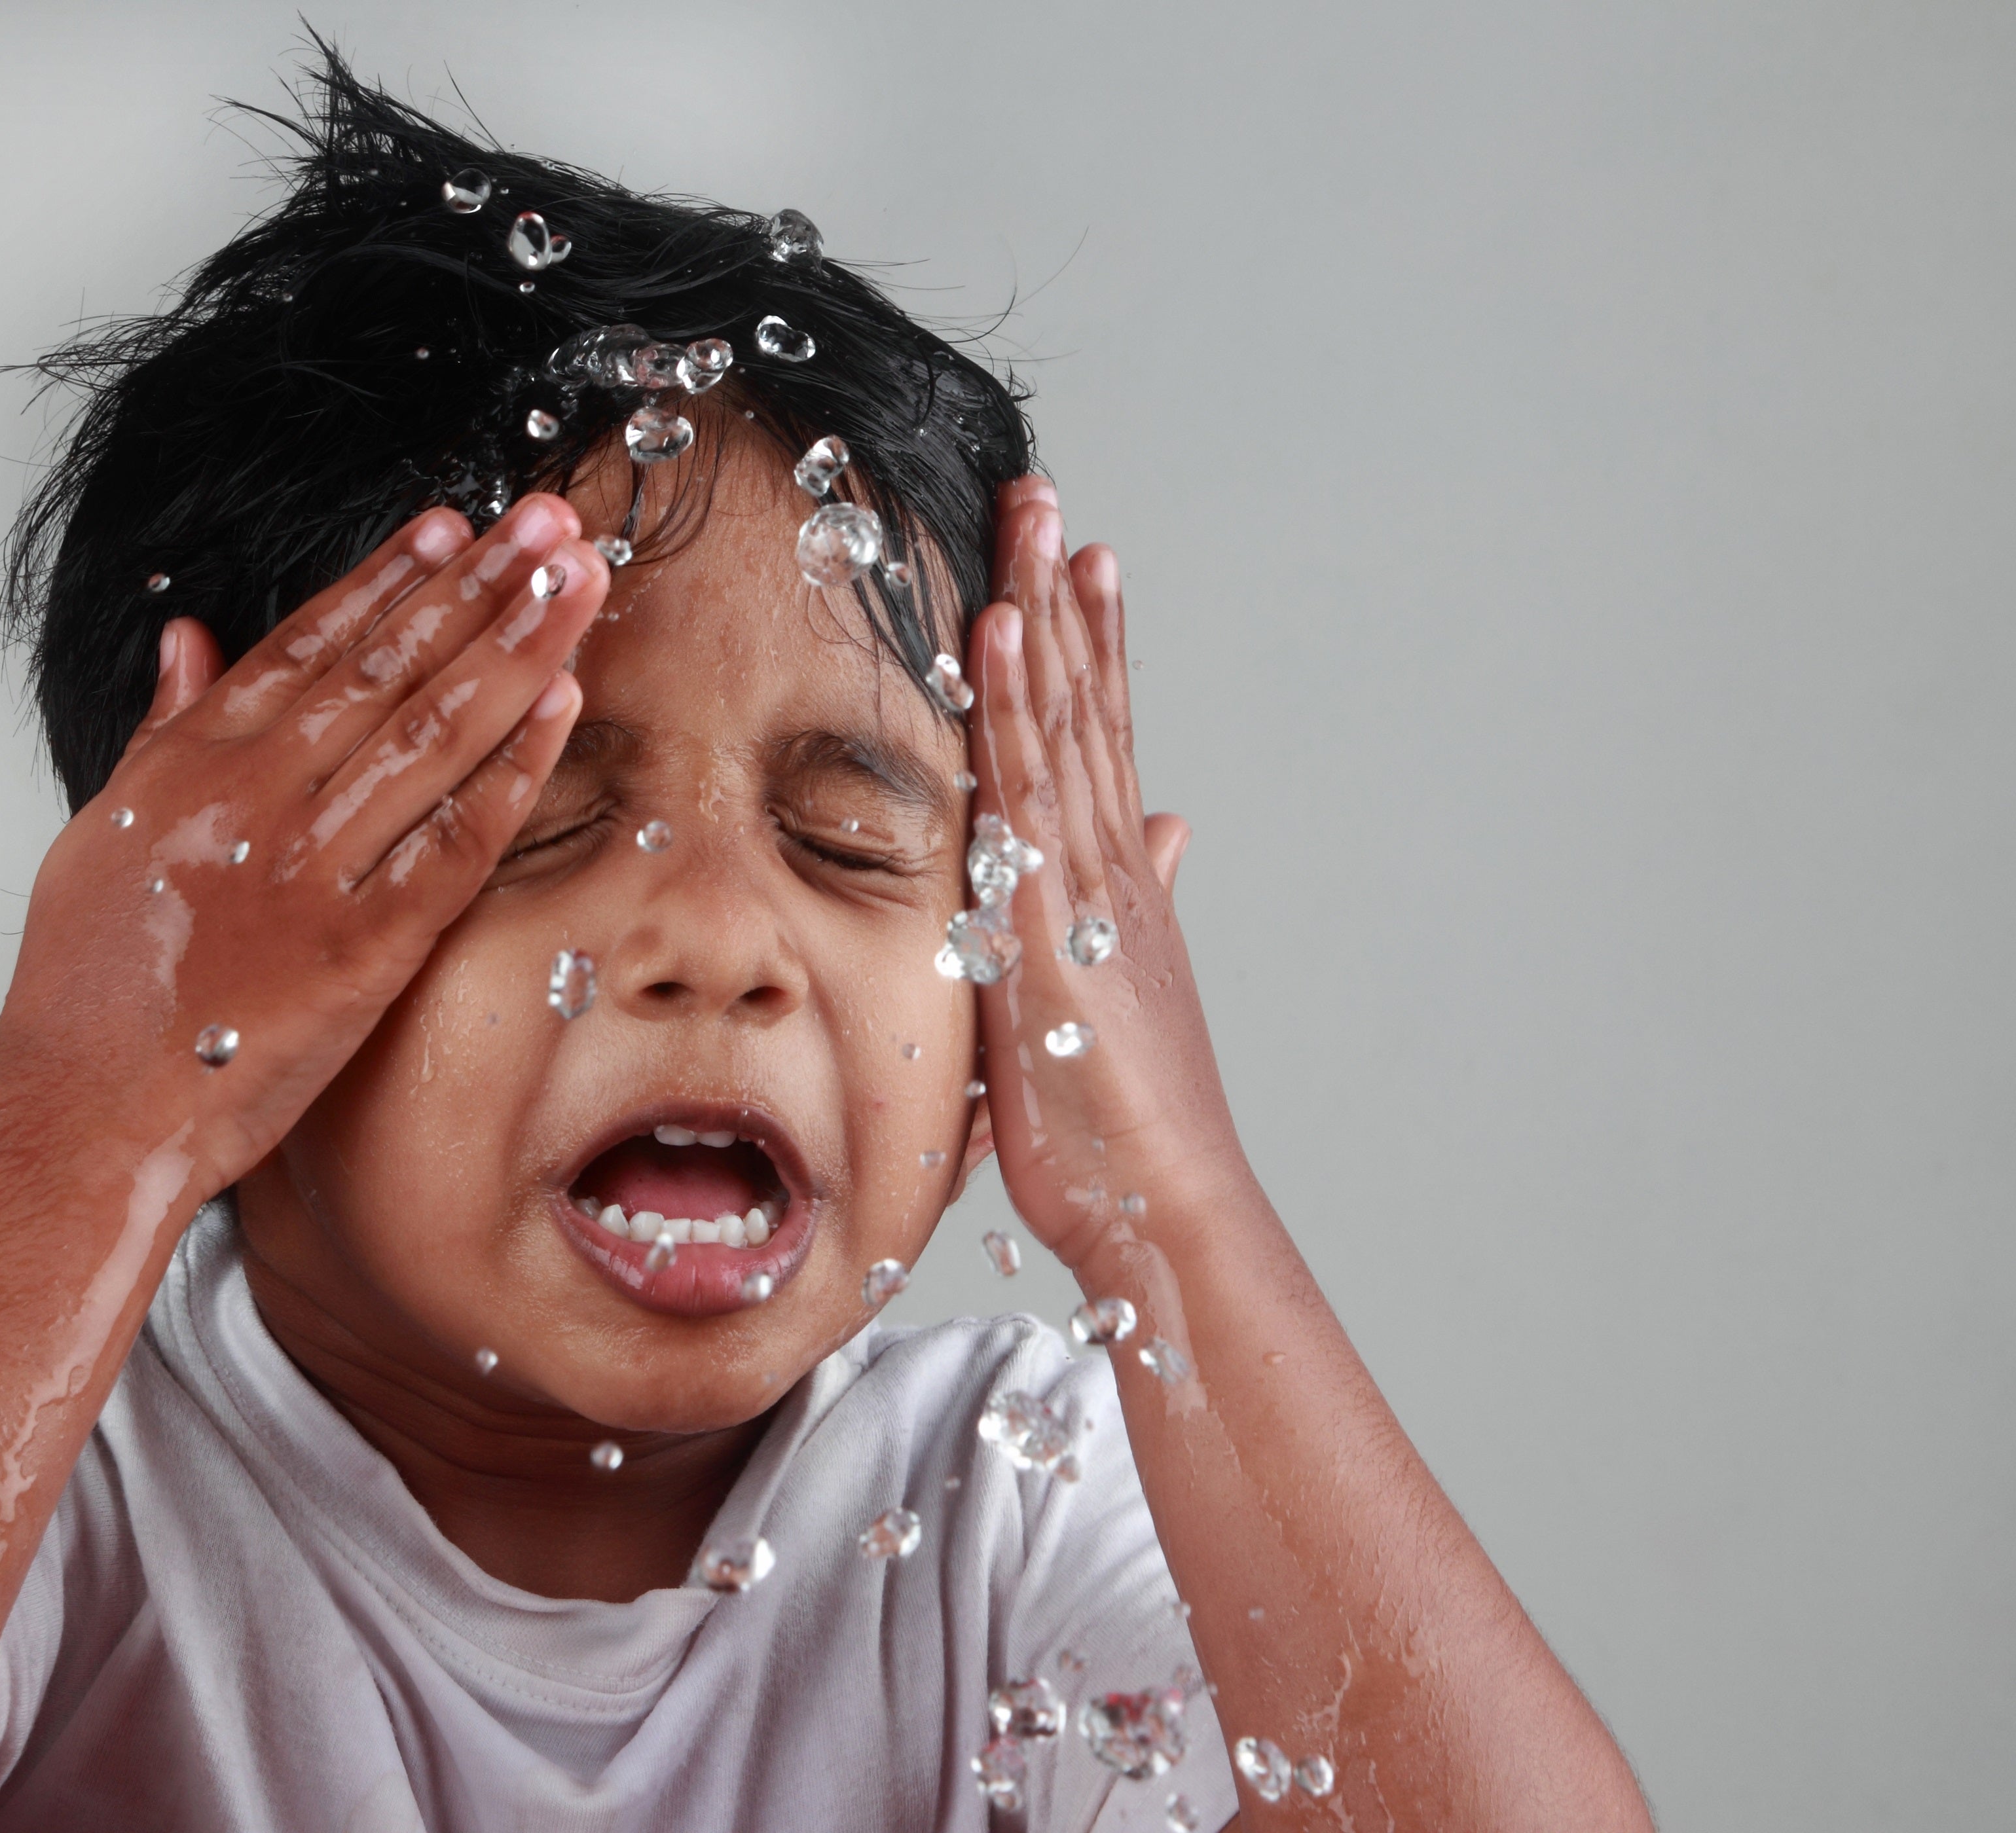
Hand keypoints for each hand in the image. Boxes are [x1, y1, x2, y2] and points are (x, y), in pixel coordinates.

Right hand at [0, 495, 602, 1184]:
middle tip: (546, 521)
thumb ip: (161, 729)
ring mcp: (315, 869)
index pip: (309, 646)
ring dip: (514, 646)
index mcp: (192, 764)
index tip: (450, 525)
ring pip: (434, 731)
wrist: (82, 1109)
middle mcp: (257, 799)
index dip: (388, 579)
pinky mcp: (364, 947)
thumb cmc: (88, 988)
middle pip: (389, 667)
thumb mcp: (104, 829)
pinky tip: (561, 702)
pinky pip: (457, 840)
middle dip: (475, 584)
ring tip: (573, 577)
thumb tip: (189, 638)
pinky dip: (513, 768)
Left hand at [962, 478, 1244, 1269]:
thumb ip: (1129, 905)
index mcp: (1117, 883)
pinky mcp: (1053, 914)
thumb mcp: (1112, 997)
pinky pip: (1023, 785)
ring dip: (1040, 613)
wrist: (1164, 1205)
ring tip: (1033, 519)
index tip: (1074, 561)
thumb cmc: (1127, 1125)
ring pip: (1059, 720)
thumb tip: (1168, 833)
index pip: (1098, 737)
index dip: (1086, 645)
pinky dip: (1010, 701)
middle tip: (1045, 495)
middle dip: (1060, 595)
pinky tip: (995, 630)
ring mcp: (1087, 882)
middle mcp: (1111, 863)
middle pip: (1082, 702)